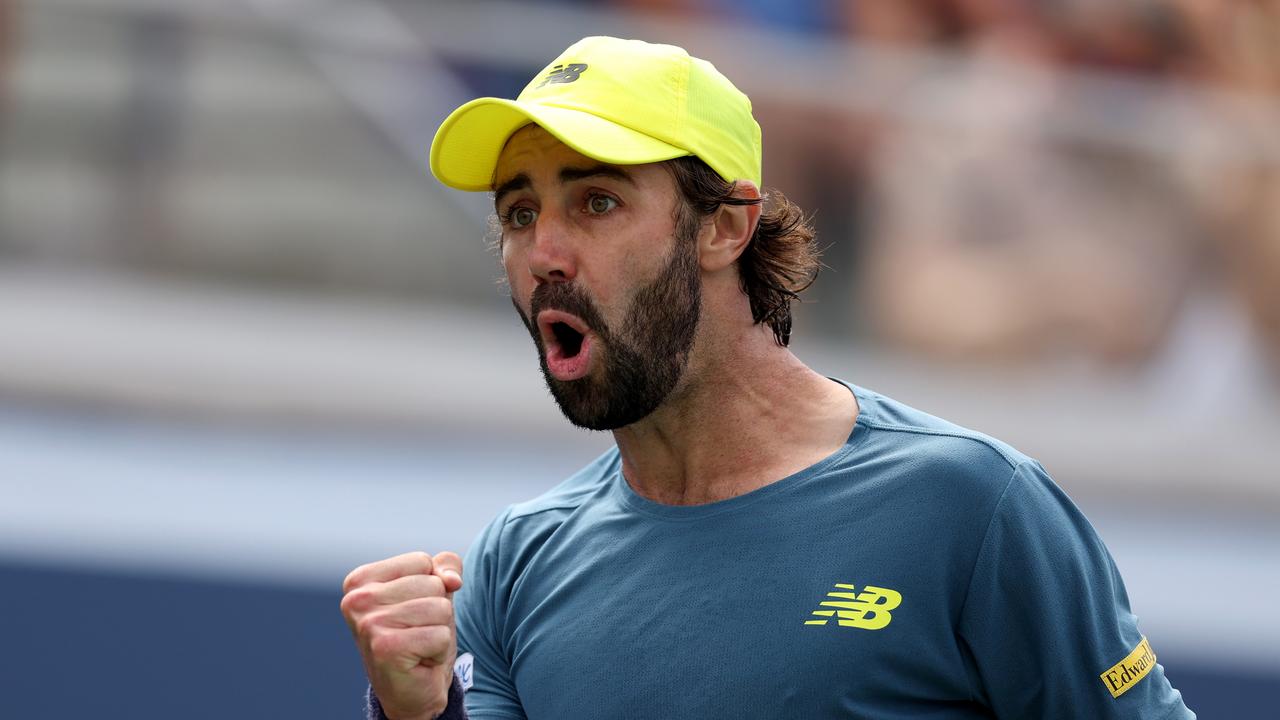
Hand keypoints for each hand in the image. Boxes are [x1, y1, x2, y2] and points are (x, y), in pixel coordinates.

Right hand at [341, 551, 463, 719]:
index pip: (422, 561)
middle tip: (417, 633)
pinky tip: (420, 660)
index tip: (411, 612)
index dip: (429, 586)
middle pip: (432, 584)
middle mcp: (357, 600)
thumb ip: (445, 567)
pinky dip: (439, 649)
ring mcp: (369, 624)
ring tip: (419, 645)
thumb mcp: (433, 592)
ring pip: (439, 608)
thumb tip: (453, 580)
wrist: (412, 691)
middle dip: (436, 610)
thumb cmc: (419, 635)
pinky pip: (440, 634)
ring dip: (439, 630)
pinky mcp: (386, 648)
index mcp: (360, 581)